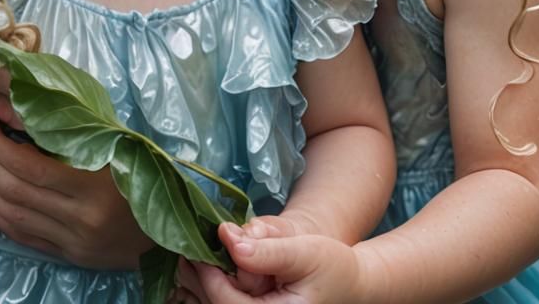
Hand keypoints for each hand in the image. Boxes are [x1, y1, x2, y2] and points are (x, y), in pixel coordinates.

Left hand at [0, 93, 151, 268]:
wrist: (167, 230)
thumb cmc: (145, 172)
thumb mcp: (115, 140)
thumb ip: (68, 125)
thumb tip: (13, 104)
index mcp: (96, 183)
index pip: (31, 165)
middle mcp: (80, 216)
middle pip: (15, 188)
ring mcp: (71, 239)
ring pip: (11, 213)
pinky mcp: (66, 255)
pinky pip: (19, 234)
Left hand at [192, 223, 370, 303]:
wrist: (351, 284)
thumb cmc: (332, 267)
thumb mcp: (303, 251)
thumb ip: (267, 250)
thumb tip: (229, 240)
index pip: (227, 303)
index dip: (208, 275)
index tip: (193, 249)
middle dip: (205, 279)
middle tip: (187, 251)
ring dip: (206, 284)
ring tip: (191, 259)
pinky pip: (230, 303)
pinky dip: (217, 289)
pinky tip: (208, 269)